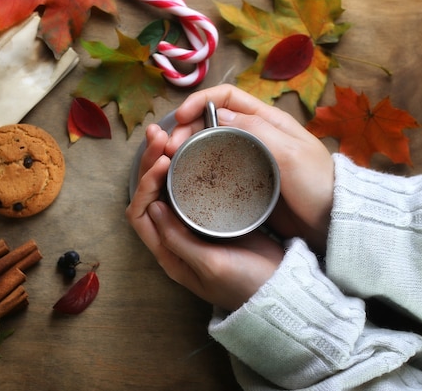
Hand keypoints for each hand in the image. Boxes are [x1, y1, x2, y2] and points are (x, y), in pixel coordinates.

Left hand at [126, 124, 283, 310]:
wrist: (281, 287)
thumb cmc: (246, 283)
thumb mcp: (211, 266)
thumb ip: (179, 240)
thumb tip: (153, 207)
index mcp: (168, 253)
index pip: (140, 214)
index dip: (145, 185)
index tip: (162, 162)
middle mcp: (175, 237)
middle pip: (151, 195)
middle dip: (150, 164)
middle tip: (159, 135)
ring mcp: (193, 224)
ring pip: (168, 187)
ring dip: (165, 160)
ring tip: (170, 133)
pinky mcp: (213, 214)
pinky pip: (191, 186)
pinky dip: (188, 165)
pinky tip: (195, 147)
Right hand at [170, 84, 333, 251]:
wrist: (330, 221)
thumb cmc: (317, 184)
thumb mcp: (291, 153)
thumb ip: (257, 130)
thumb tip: (218, 114)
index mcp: (267, 120)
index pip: (226, 97)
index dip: (199, 101)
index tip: (180, 118)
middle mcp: (254, 135)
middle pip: (211, 120)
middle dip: (186, 127)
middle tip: (169, 147)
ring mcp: (248, 159)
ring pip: (209, 144)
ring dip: (188, 148)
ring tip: (171, 162)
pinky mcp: (244, 181)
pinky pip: (215, 168)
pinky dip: (198, 168)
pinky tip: (187, 179)